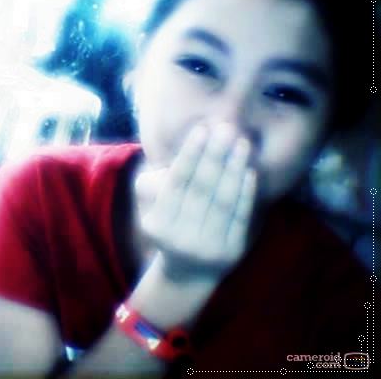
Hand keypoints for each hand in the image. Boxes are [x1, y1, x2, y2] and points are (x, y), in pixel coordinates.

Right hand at [135, 123, 256, 280]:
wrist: (187, 274)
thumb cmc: (170, 227)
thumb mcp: (152, 208)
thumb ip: (158, 182)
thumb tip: (185, 151)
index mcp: (158, 224)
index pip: (177, 182)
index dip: (190, 155)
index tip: (202, 129)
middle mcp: (181, 238)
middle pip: (202, 189)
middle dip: (215, 155)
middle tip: (226, 128)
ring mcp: (208, 247)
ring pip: (223, 201)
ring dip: (234, 168)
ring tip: (241, 143)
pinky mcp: (231, 252)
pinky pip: (240, 217)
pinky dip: (245, 192)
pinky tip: (249, 171)